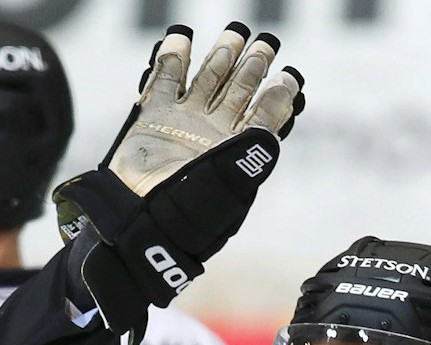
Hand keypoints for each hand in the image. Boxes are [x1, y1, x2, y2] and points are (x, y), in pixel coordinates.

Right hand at [52, 24, 302, 343]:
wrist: (138, 225)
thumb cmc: (187, 216)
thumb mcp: (231, 190)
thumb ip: (254, 154)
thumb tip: (274, 123)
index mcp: (237, 152)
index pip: (264, 115)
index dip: (279, 96)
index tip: (292, 77)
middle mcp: (213, 134)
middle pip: (239, 90)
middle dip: (253, 65)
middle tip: (268, 41)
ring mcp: (182, 123)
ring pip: (206, 79)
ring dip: (220, 55)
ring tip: (235, 32)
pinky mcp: (151, 117)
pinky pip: (164, 79)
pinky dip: (172, 57)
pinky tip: (181, 37)